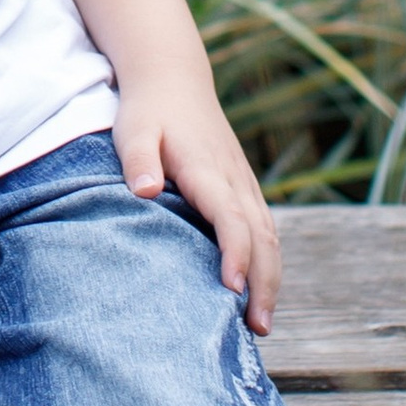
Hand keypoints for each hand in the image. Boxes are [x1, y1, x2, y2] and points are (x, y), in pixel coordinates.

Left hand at [115, 80, 280, 334]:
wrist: (173, 77)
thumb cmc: (148, 110)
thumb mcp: (134, 129)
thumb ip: (139, 160)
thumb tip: (145, 190)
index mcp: (208, 170)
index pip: (230, 217)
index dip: (235, 253)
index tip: (233, 289)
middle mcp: (235, 179)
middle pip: (262, 237)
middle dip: (264, 283)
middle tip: (257, 328)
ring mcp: (244, 183)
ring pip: (270, 237)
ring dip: (271, 279)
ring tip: (261, 325)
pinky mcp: (243, 187)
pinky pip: (265, 230)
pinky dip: (268, 263)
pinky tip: (257, 292)